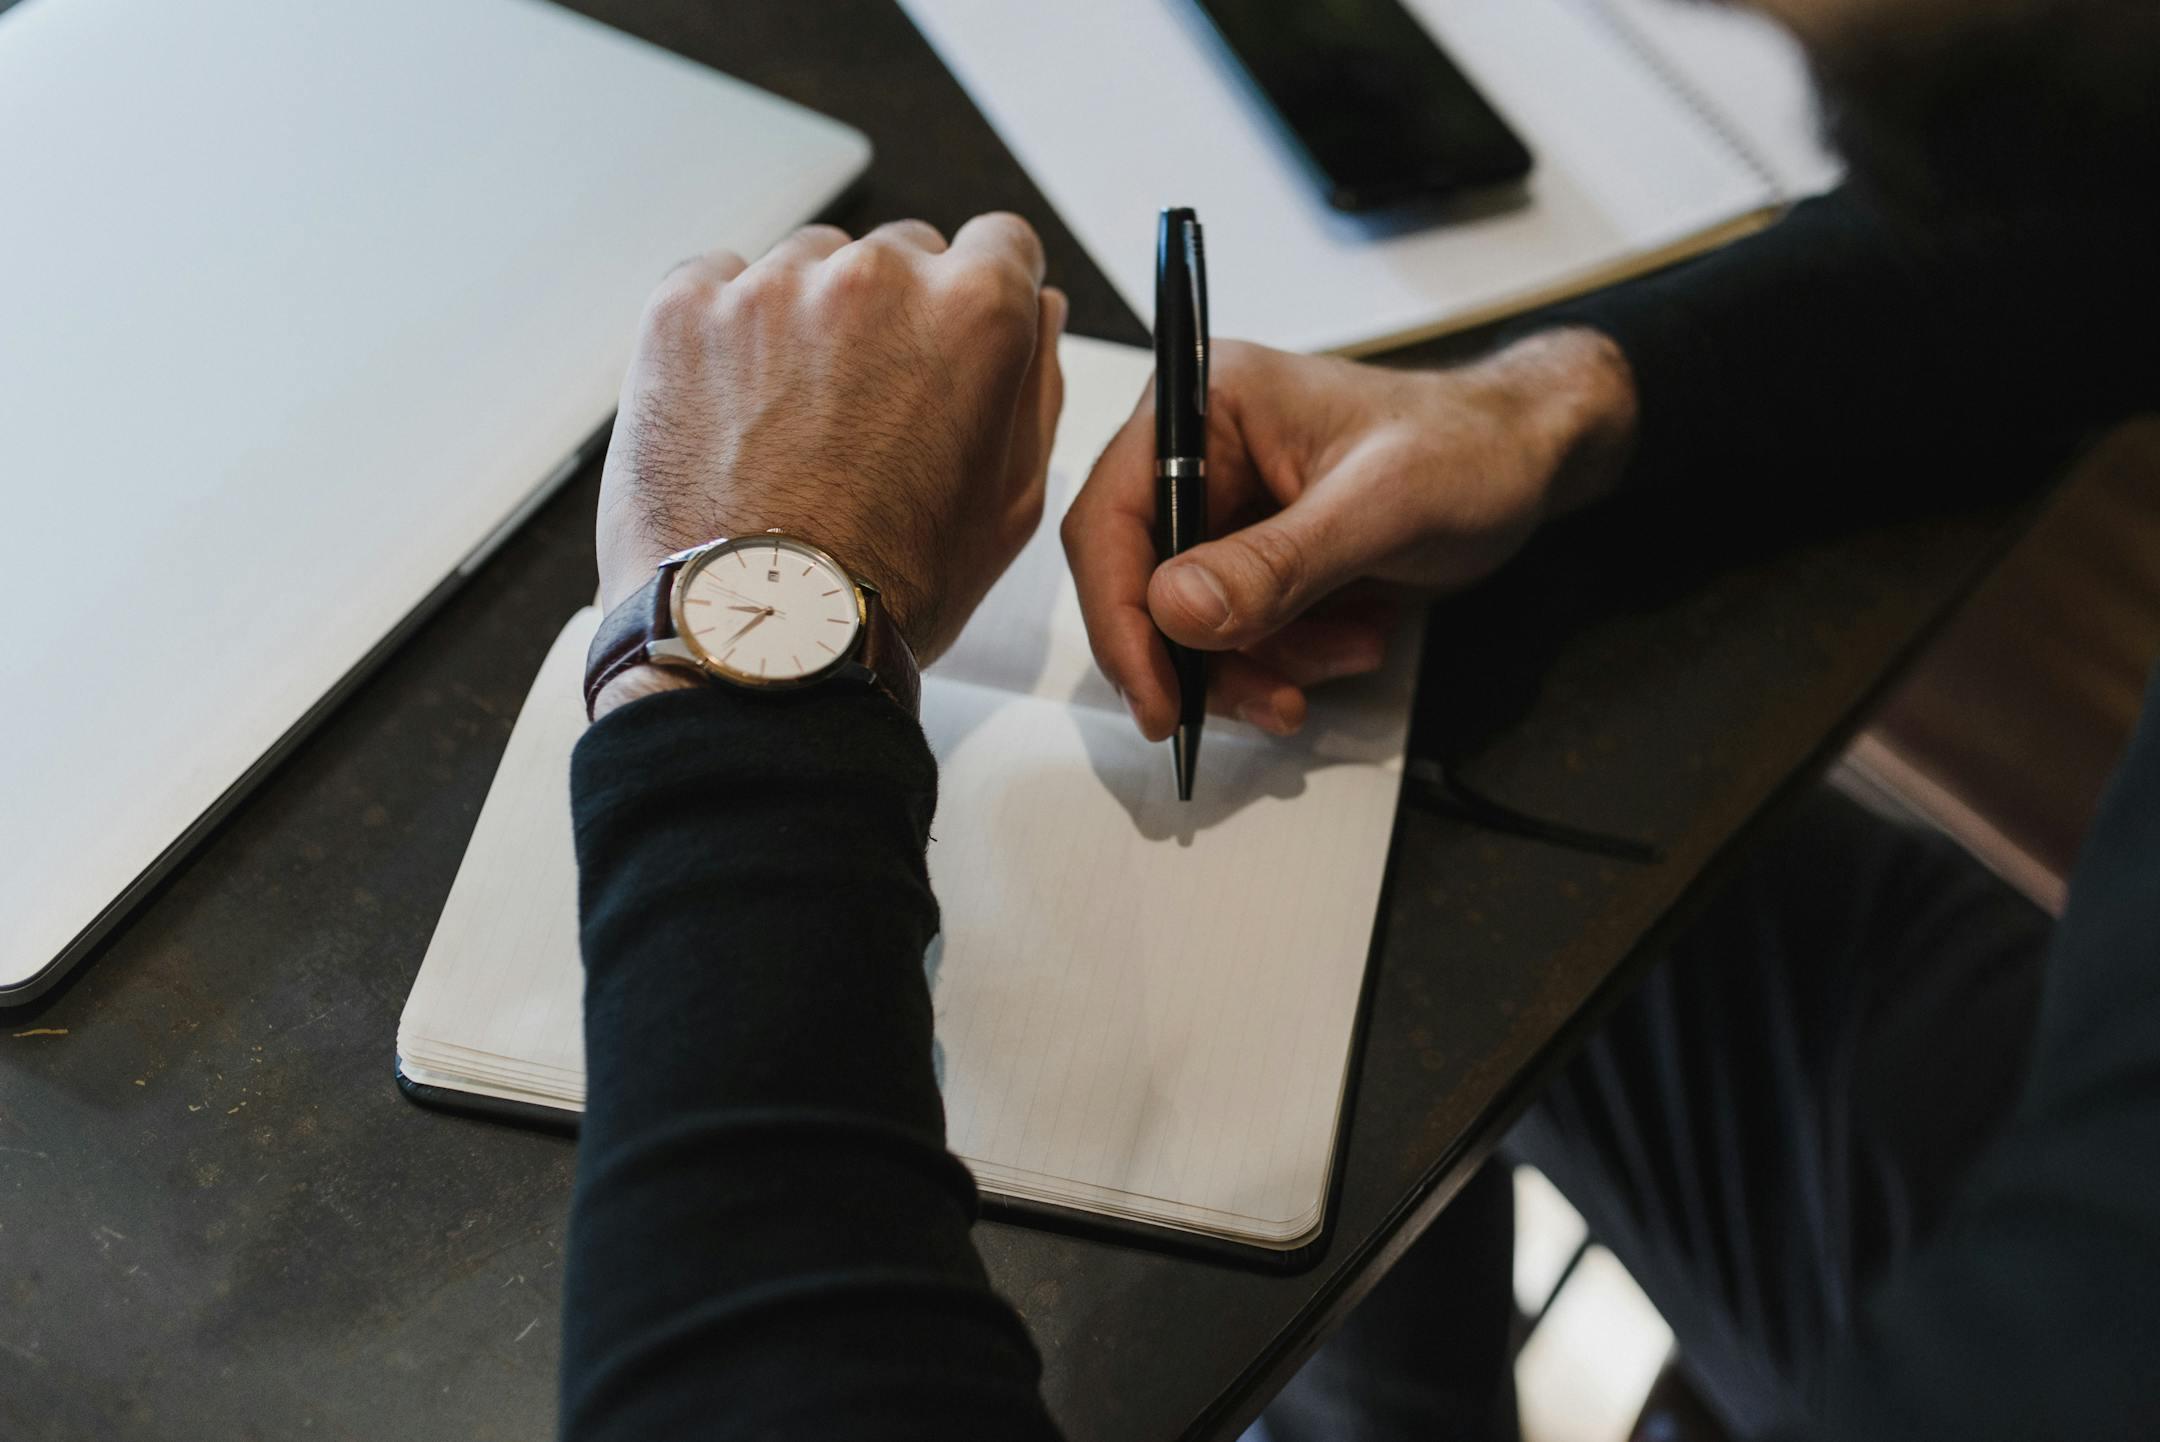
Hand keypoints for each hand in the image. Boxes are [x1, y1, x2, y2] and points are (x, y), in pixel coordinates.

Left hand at [594, 214, 1066, 678]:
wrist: (757, 637)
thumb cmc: (886, 588)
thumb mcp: (1010, 504)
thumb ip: (1038, 386)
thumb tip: (1037, 313)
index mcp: (974, 314)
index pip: (999, 243)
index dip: (984, 292)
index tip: (956, 331)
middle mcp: (876, 280)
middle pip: (900, 255)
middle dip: (893, 315)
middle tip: (869, 407)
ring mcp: (773, 288)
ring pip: (806, 265)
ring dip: (807, 320)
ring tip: (793, 422)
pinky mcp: (685, 309)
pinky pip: (717, 284)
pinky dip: (727, 332)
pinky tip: (736, 411)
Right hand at [1061, 329, 1636, 737]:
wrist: (1528, 460)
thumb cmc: (1469, 450)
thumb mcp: (1380, 509)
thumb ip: (1276, 562)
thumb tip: (1174, 610)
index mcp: (1206, 403)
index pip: (1108, 519)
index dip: (1120, 618)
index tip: (1157, 699)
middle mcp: (1201, 451)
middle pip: (1142, 584)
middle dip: (1205, 656)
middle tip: (1270, 701)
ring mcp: (1226, 506)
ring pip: (1189, 624)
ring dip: (1261, 663)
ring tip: (1349, 650)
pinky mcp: (1255, 552)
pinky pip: (1235, 632)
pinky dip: (1287, 657)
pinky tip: (1354, 639)